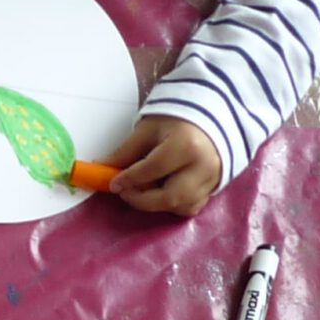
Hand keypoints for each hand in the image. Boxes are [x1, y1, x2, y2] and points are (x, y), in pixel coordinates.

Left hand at [100, 114, 222, 216]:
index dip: (130, 179)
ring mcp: (213, 178)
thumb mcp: (148, 129)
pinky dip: (174, 204)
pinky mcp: (216, 186)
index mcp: (187, 145)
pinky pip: (193, 206)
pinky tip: (163, 191)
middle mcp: (204, 165)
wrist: (210, 113)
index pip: (152, 170)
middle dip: (142, 200)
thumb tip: (103, 168)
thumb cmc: (178, 118)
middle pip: (169, 197)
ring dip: (158, 204)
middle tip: (126, 192)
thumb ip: (126, 152)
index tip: (114, 184)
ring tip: (145, 188)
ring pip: (182, 206)